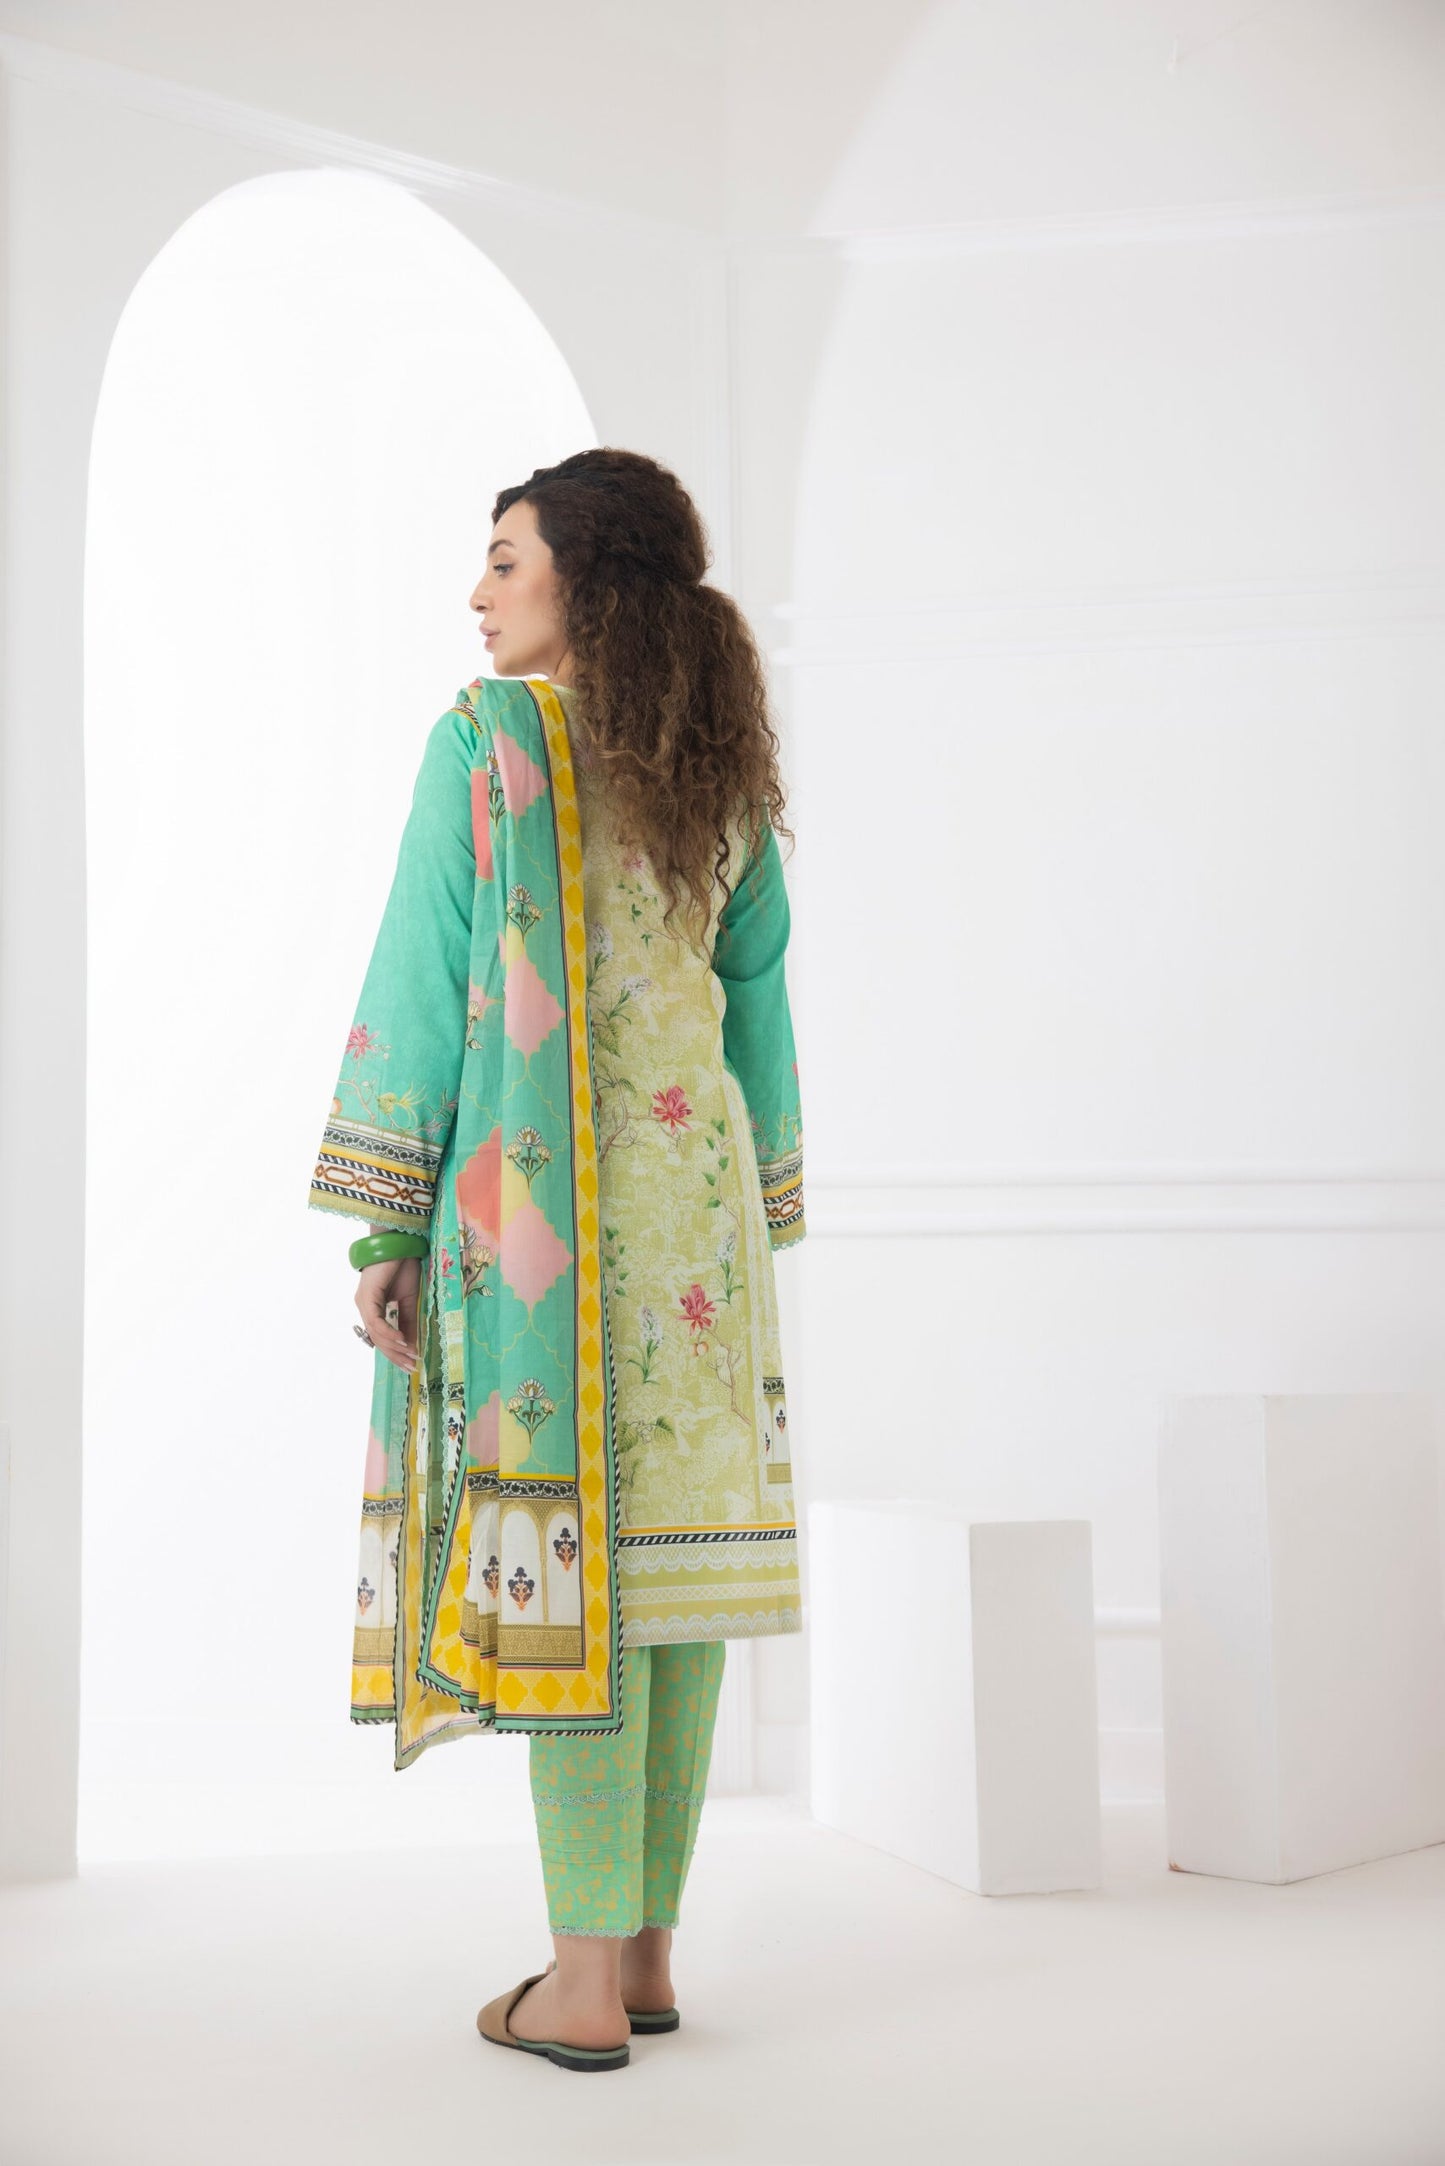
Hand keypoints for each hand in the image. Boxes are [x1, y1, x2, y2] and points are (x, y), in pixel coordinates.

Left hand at [355, 1253, 420, 1372]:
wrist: (399, 1244)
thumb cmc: (403, 1266)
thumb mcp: (410, 1299)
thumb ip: (408, 1321)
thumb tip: (413, 1344)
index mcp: (373, 1308)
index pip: (381, 1337)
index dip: (395, 1352)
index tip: (411, 1364)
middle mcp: (364, 1307)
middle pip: (377, 1339)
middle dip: (395, 1355)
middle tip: (411, 1367)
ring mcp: (363, 1302)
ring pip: (375, 1333)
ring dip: (393, 1347)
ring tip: (410, 1355)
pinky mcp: (366, 1297)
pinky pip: (376, 1321)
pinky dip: (388, 1333)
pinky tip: (401, 1340)